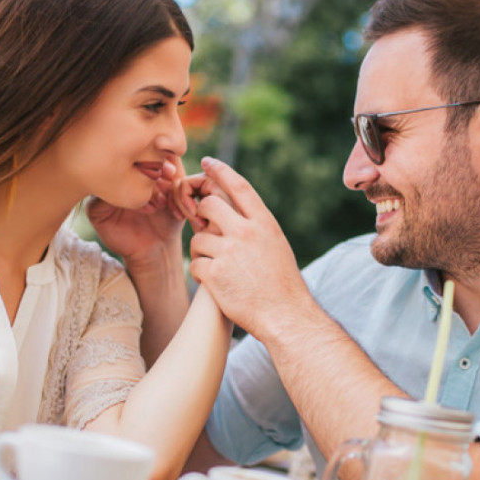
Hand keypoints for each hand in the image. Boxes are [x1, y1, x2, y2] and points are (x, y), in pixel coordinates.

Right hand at [87, 157, 188, 266]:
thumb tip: (168, 153)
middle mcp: (112, 174)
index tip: (173, 174)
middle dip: (151, 171)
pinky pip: (105, 197)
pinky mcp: (93, 208)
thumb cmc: (167, 215)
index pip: (137, 149)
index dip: (158, 158)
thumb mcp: (175, 189)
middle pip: (125, 160)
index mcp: (129, 164)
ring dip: (141, 186)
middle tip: (168, 184)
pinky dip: (130, 201)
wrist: (159, 246)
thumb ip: (173, 168)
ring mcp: (101, 189)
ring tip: (161, 201)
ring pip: (115, 176)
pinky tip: (148, 209)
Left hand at [188, 157, 312, 340]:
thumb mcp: (276, 245)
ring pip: (198, 238)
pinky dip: (200, 273)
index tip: (208, 162)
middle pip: (209, 205)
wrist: (285, 316)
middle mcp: (246, 232)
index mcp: (264, 223)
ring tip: (218, 268)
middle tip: (203, 228)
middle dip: (201, 214)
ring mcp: (229, 252)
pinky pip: (194, 264)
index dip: (220, 171)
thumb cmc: (282, 284)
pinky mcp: (215, 274)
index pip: (238, 186)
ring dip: (201, 251)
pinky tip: (215, 283)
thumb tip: (234, 212)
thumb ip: (255, 227)